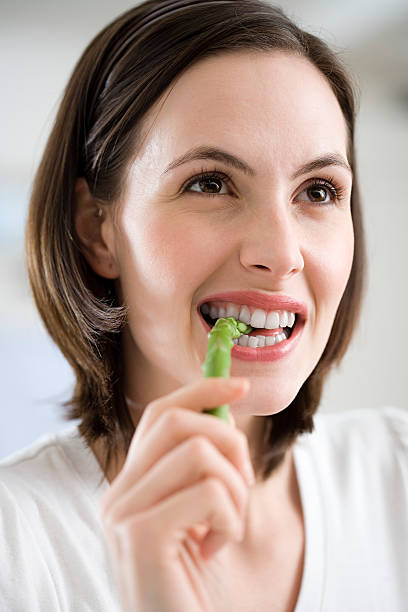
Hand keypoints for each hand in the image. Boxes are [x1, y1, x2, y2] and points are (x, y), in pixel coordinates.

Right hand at [100, 377, 253, 611]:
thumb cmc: (194, 584)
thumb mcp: (200, 515)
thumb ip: (203, 467)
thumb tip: (226, 409)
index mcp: (130, 486)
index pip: (160, 414)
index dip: (202, 391)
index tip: (241, 386)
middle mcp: (117, 495)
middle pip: (177, 422)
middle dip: (229, 441)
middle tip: (242, 483)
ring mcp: (124, 515)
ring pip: (199, 452)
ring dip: (236, 488)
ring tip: (227, 526)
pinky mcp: (142, 537)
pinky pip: (209, 492)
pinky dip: (231, 518)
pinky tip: (217, 547)